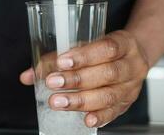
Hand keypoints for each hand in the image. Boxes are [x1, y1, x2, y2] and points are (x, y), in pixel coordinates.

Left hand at [20, 30, 149, 126]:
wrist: (134, 56)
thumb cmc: (105, 50)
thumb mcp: (87, 45)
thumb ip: (57, 58)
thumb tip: (29, 75)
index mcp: (123, 43)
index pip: (107, 48)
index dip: (84, 56)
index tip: (62, 62)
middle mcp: (131, 65)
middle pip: (108, 73)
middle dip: (77, 79)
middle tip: (53, 83)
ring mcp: (130, 86)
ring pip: (109, 95)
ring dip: (81, 100)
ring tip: (58, 102)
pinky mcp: (126, 103)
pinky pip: (114, 112)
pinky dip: (99, 117)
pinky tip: (86, 120)